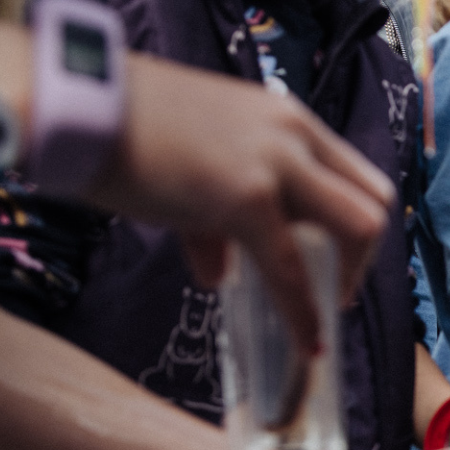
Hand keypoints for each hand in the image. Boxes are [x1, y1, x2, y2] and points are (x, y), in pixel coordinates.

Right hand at [89, 61, 395, 361]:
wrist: (76, 105)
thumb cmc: (119, 129)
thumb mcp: (188, 162)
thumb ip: (212, 218)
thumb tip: (221, 272)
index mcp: (284, 119)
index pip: (353, 172)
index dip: (354, 224)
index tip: (337, 260)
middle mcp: (292, 135)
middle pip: (373, 198)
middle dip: (363, 254)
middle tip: (336, 289)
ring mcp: (275, 163)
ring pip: (357, 226)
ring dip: (349, 277)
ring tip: (324, 316)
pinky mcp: (246, 197)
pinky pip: (291, 270)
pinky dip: (304, 313)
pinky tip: (306, 344)